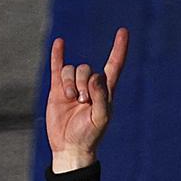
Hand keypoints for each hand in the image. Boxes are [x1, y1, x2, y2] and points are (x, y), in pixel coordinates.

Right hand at [46, 28, 128, 172]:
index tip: (123, 32)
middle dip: (83, 82)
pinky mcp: (58, 90)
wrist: (70, 148)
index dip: (118, 50)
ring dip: (70, 82)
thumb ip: (101, 97)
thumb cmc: (90, 136)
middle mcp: (90, 87)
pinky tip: (60, 43)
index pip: (114, 66)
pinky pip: (57, 67)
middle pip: (86, 69)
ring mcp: (73, 87)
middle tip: (82, 102)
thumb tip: (96, 76)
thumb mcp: (101, 118)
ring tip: (72, 100)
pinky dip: (58, 55)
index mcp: (105, 92)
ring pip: (71, 70)